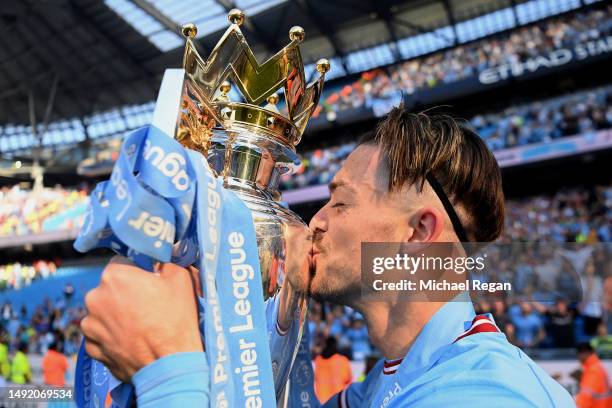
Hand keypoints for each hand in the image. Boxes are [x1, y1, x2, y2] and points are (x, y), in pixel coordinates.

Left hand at [82, 256, 202, 380]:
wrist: (170, 365)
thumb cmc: (176, 319)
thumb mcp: (180, 278)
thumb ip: (165, 261)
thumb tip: (160, 258)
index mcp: (114, 276)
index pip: (122, 262)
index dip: (137, 270)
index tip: (149, 281)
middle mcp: (94, 297)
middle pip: (110, 288)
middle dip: (125, 293)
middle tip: (147, 305)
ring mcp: (90, 325)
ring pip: (103, 312)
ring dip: (116, 315)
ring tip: (140, 327)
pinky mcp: (91, 349)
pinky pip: (101, 335)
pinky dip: (112, 336)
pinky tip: (132, 341)